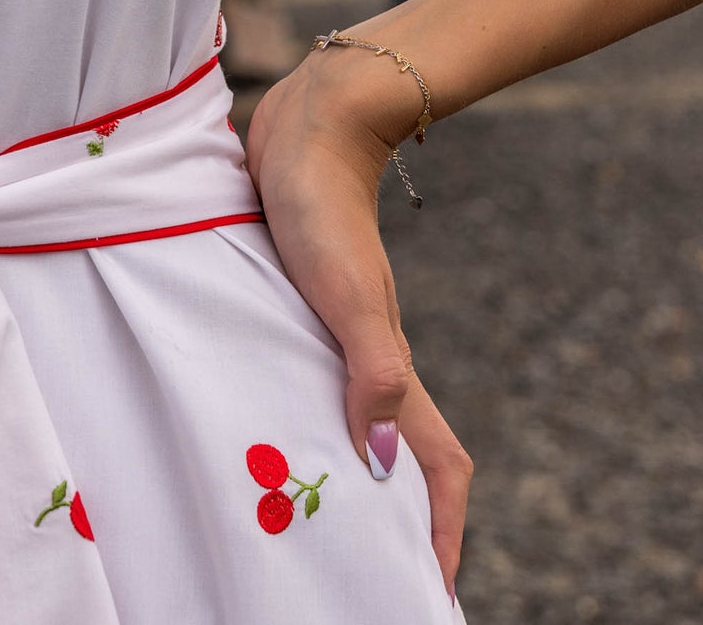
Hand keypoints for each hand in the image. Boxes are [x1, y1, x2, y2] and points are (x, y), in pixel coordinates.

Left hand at [245, 54, 471, 596]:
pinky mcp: (295, 310)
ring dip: (348, 482)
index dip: (440, 531)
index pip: (434, 466)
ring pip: (349, 426)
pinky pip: (305, 387)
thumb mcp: (346, 292)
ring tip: (314, 535)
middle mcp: (366, 361)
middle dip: (395, 526)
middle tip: (366, 581)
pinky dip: (299, 427)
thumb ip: (371, 368)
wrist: (310, 124)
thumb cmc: (322, 207)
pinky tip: (261, 437)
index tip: (434, 591)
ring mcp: (334, 336)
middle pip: (397, 460)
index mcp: (386, 368)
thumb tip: (384, 464)